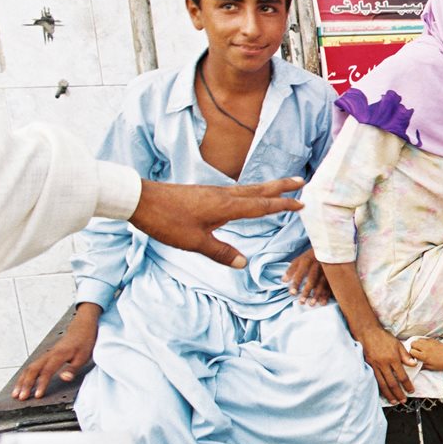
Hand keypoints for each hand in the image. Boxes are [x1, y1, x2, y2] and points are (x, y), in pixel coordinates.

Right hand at [13, 305, 100, 399]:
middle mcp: (49, 354)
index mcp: (59, 355)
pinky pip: (32, 366)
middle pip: (33, 370)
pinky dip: (25, 375)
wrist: (82, 326)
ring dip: (22, 381)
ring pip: (29, 368)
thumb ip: (72, 369)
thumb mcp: (83, 356)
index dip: (41, 384)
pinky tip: (22, 383)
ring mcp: (46, 354)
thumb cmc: (84, 341)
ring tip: (16, 393)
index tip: (37, 395)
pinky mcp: (46, 355)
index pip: (47, 372)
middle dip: (25, 384)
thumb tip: (64, 378)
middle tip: (20, 397)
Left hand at [130, 177, 304, 267]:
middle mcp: (224, 196)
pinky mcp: (205, 194)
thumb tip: (244, 262)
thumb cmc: (167, 221)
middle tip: (301, 181)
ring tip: (280, 185)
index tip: (302, 203)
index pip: (262, 205)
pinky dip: (251, 191)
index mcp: (226, 207)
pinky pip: (236, 191)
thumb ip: (220, 252)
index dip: (282, 205)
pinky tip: (247, 195)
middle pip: (259, 190)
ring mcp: (214, 193)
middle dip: (281, 186)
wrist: (140, 200)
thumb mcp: (194, 242)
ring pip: (248, 189)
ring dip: (267, 187)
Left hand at [284, 249, 329, 305]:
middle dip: (306, 291)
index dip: (296, 283)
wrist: (328, 247)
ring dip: (317, 295)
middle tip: (301, 302)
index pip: (300, 273)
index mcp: (307, 261)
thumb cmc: (310, 256)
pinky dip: (327, 295)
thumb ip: (291, 270)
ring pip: (322, 284)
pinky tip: (323, 302)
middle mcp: (317, 265)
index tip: (292, 293)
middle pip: (312, 280)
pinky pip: (330, 285)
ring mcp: (326, 270)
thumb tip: (283, 281)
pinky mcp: (333, 274)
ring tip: (311, 304)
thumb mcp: (299, 259)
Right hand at [359, 326, 416, 403]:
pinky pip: (375, 380)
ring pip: (382, 384)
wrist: (367, 333)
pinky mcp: (369, 367)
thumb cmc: (384, 337)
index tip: (411, 391)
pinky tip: (383, 393)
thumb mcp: (397, 344)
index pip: (402, 375)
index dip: (407, 385)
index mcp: (393, 358)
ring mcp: (375, 366)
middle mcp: (384, 364)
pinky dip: (380, 388)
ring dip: (389, 394)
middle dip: (398, 393)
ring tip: (394, 401)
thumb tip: (414, 364)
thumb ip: (405, 355)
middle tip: (403, 401)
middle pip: (392, 383)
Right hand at [408, 338, 442, 370]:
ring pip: (418, 339)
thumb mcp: (432, 368)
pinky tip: (425, 346)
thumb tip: (415, 364)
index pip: (412, 351)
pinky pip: (425, 338)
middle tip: (415, 352)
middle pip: (413, 343)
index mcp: (425, 356)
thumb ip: (422, 365)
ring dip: (417, 343)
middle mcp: (426, 348)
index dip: (411, 354)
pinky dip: (423, 341)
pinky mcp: (434, 340)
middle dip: (412, 347)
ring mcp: (430, 343)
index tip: (413, 357)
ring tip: (419, 348)